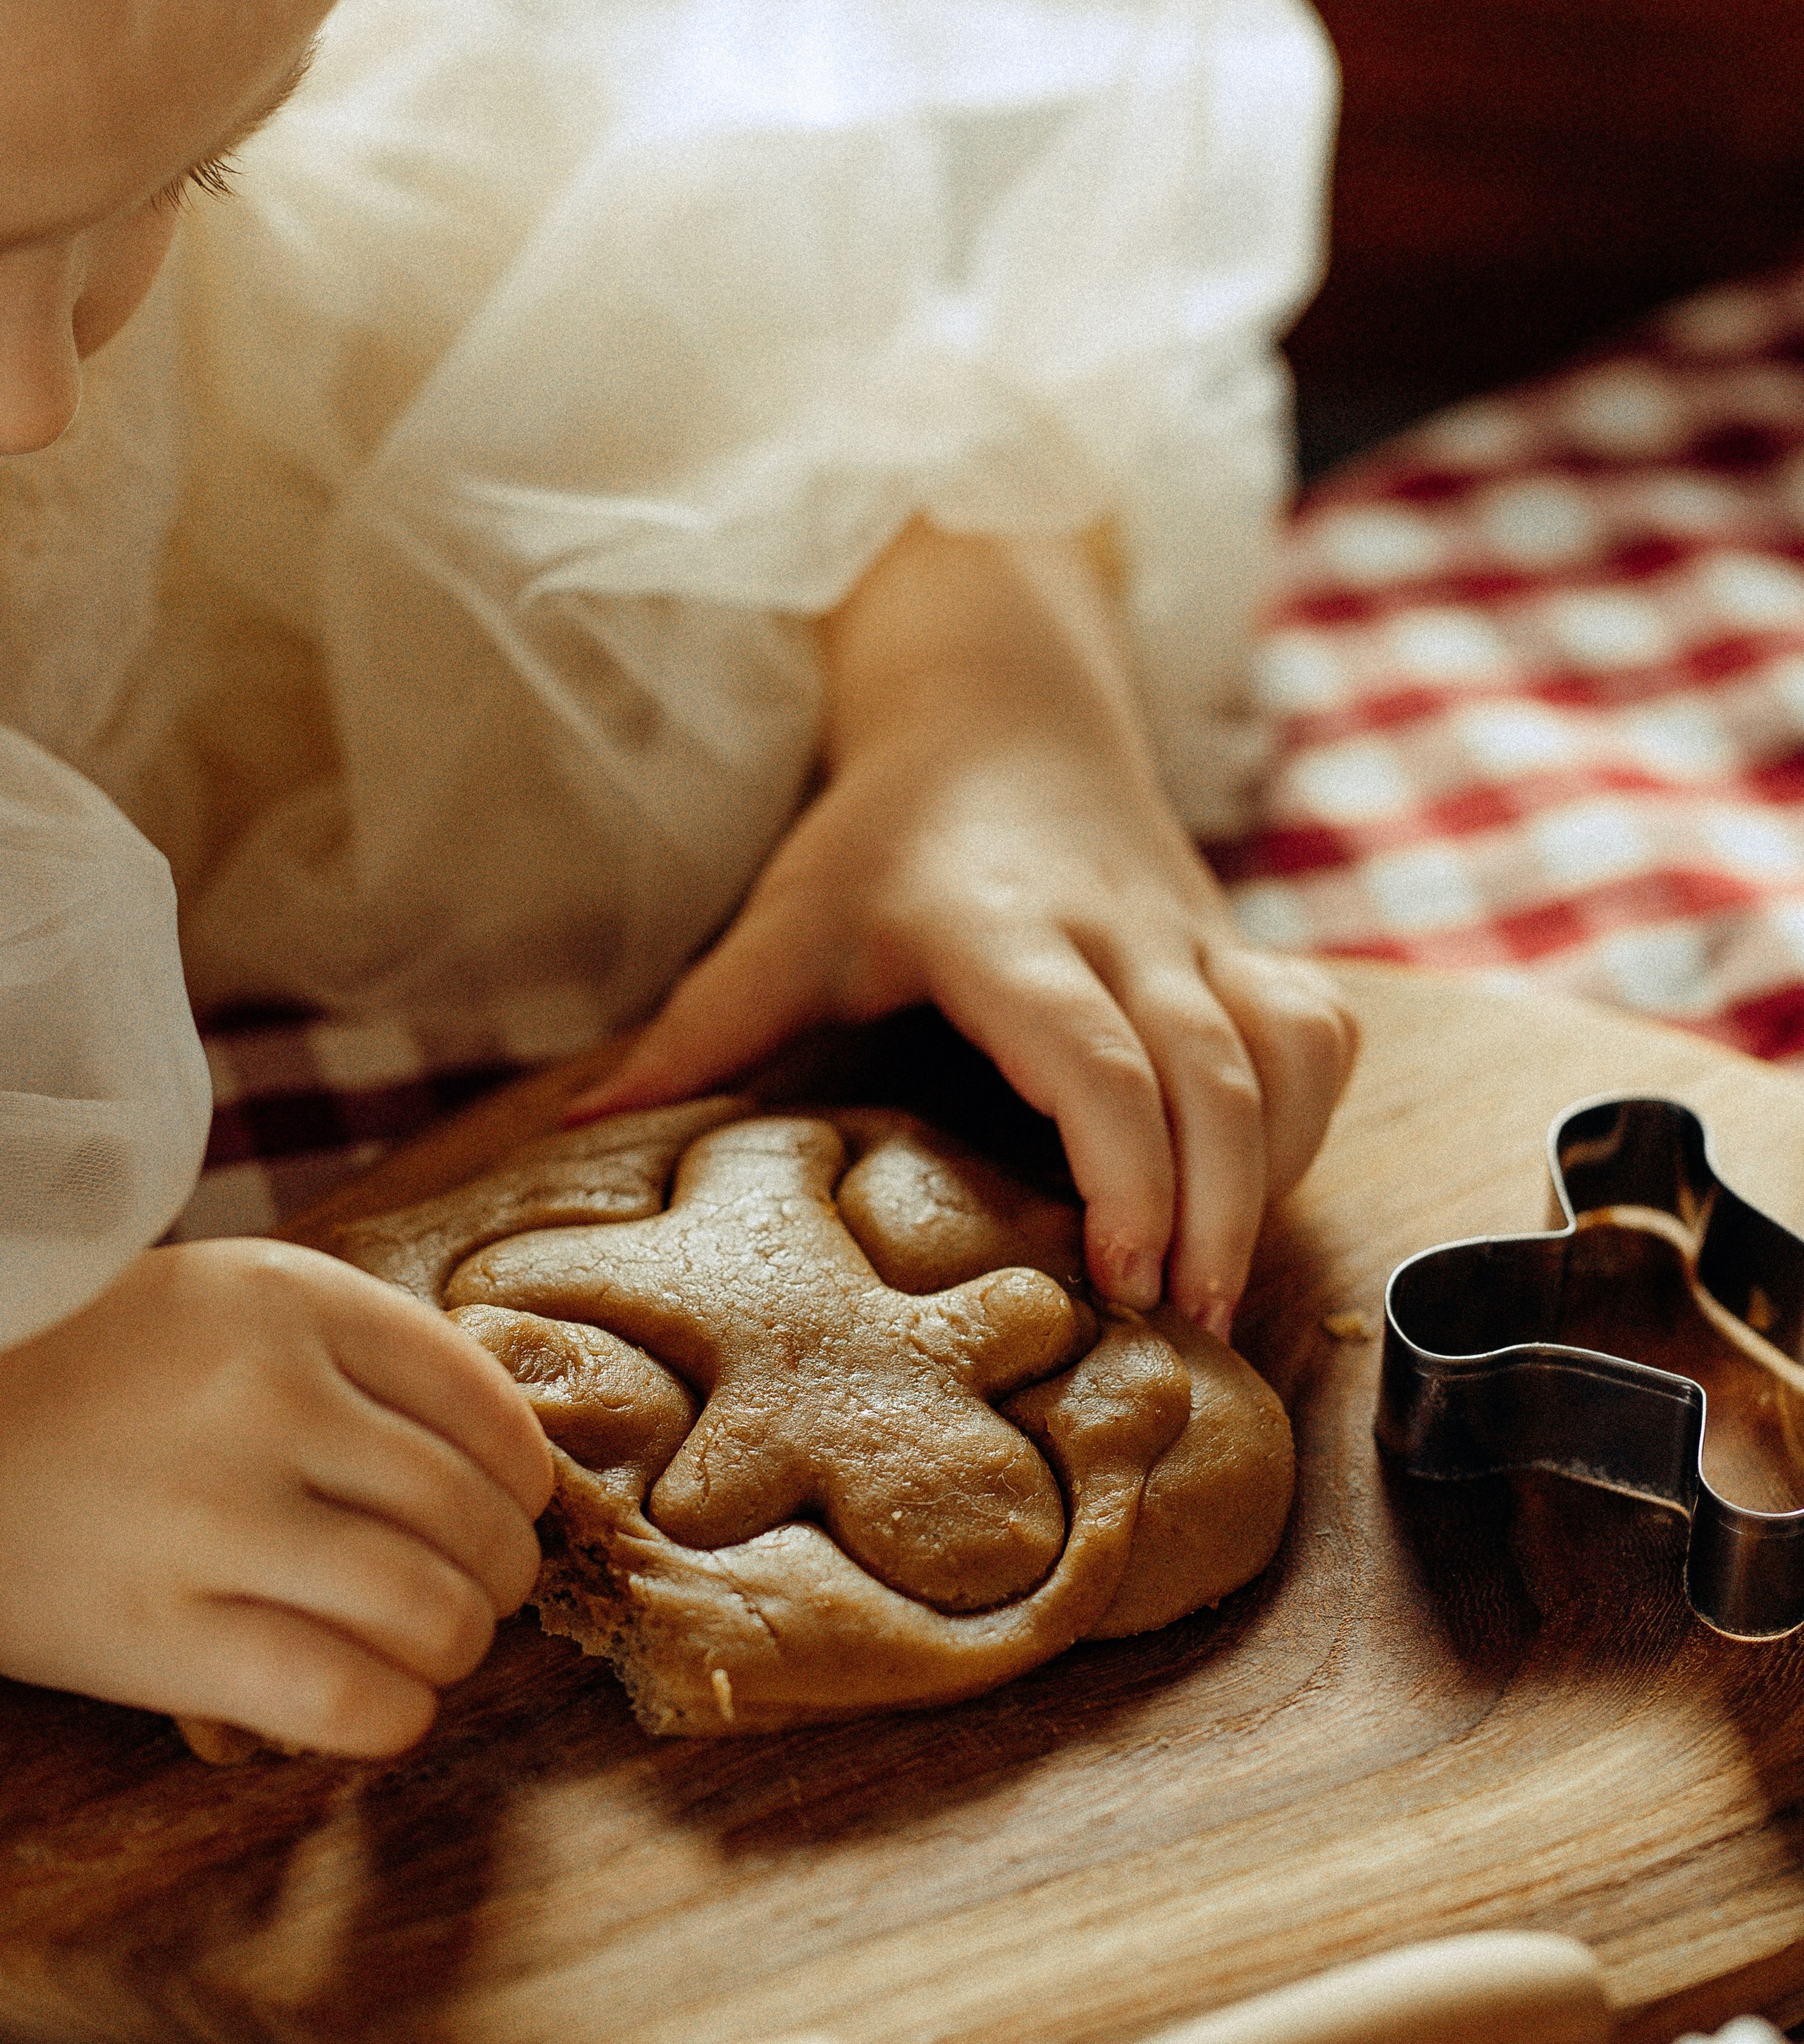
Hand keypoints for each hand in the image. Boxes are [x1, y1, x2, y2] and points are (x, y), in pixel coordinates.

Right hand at [0, 1239, 554, 1755]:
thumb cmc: (90, 1370)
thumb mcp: (222, 1303)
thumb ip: (348, 1354)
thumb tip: (497, 1455)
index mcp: (289, 1299)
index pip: (478, 1396)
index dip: (522, 1469)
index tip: (518, 1501)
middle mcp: (265, 1396)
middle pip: (467, 1509)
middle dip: (503, 1567)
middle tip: (487, 1587)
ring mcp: (214, 1516)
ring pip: (429, 1607)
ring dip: (460, 1644)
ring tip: (441, 1646)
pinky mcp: (160, 1635)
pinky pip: (342, 1696)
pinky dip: (395, 1715)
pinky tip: (389, 1705)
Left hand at [570, 525, 1356, 1334]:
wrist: (1002, 712)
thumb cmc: (888, 835)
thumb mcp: (791, 914)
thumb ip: (706, 1022)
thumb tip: (577, 1131)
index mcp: (1005, 930)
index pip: (1098, 1054)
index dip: (1126, 1167)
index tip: (1123, 1275)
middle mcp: (1120, 932)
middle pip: (1215, 1072)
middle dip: (1220, 1208)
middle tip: (1185, 1331)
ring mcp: (1194, 938)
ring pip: (1286, 1051)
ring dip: (1277, 1175)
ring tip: (1222, 1296)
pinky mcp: (1239, 947)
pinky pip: (1316, 1031)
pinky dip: (1309, 1119)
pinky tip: (1261, 1195)